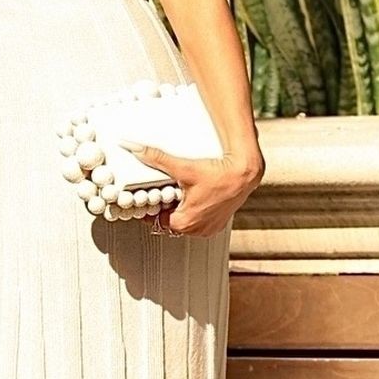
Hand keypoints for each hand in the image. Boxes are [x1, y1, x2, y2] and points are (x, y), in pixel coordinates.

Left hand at [122, 143, 264, 237]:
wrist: (245, 173)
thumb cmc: (219, 174)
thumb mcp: (183, 167)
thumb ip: (156, 158)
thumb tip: (134, 148)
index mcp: (184, 223)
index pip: (154, 220)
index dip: (150, 207)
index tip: (148, 196)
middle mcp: (196, 230)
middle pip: (169, 222)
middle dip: (164, 208)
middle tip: (163, 192)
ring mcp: (208, 228)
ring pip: (184, 223)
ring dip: (179, 211)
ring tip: (179, 194)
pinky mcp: (218, 223)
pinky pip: (199, 221)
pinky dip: (194, 212)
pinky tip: (194, 197)